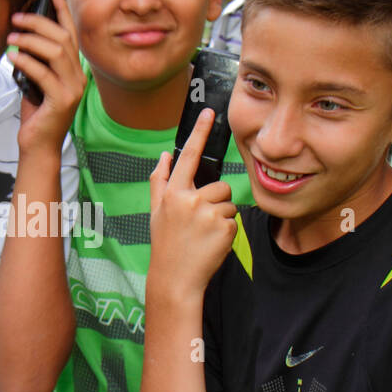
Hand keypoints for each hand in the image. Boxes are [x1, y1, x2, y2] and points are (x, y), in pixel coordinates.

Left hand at [6, 0, 85, 156]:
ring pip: (55, 52)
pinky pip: (43, 73)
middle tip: (16, 17)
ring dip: (30, 40)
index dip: (62, 10)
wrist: (39, 146)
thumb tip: (22, 36)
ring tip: (11, 37)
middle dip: (39, 22)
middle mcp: (78, 77)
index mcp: (74, 70)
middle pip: (62, 38)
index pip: (71, 33)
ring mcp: (73, 89)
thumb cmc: (37, 115)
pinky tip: (12, 57)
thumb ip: (37, 60)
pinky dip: (26, 61)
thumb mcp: (37, 81)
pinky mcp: (62, 101)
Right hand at [148, 108, 238, 304]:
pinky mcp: (224, 229)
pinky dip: (227, 233)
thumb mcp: (156, 212)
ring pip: (229, 204)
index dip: (199, 133)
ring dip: (222, 218)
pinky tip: (211, 244)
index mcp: (173, 193)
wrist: (175, 278)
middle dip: (215, 202)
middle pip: (219, 186)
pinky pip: (234, 221)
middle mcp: (190, 200)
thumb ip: (160, 181)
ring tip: (204, 235)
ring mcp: (208, 214)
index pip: (188, 157)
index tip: (210, 112)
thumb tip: (164, 155)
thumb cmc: (166, 244)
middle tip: (199, 224)